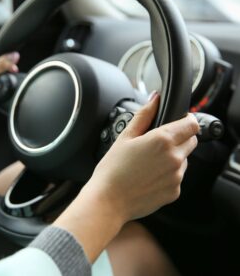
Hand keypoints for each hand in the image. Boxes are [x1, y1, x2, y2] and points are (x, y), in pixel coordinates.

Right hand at [87, 93, 198, 221]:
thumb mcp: (125, 137)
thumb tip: (155, 99)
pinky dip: (169, 173)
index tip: (179, 121)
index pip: (192, 124)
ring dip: (174, 156)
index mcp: (163, 141)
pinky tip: (150, 176)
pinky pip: (178, 176)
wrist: (109, 200)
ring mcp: (176, 177)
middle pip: (191, 141)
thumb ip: (144, 115)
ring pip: (184, 159)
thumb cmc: (113, 169)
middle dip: (180, 137)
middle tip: (158, 142)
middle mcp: (174, 159)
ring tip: (150, 162)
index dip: (187, 119)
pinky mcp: (174, 192)